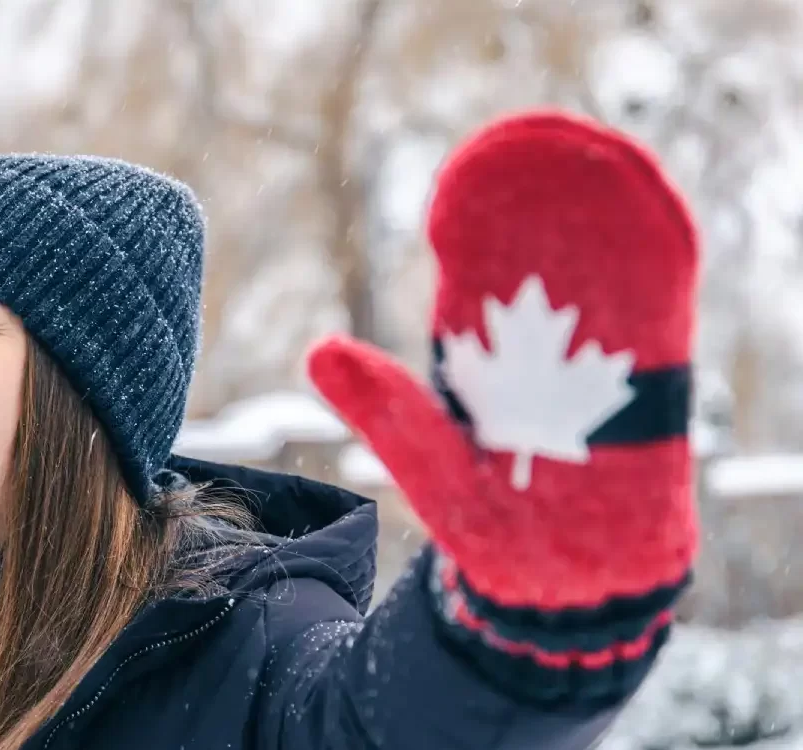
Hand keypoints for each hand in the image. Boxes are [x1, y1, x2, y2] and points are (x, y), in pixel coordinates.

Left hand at [307, 111, 699, 609]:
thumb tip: (319, 348)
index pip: (483, 271)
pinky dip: (656, 268)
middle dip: (547, 203)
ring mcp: (599, 365)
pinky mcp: (650, 385)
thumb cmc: (491, 523)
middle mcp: (542, 350)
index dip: (480, 220)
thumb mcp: (429, 462)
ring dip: (607, 222)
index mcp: (486, 357)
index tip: (469, 175)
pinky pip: (655, 318)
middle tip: (539, 149)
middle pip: (549, 259)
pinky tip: (654, 225)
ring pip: (605, 279)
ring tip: (600, 167)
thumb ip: (386, 407)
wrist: (565, 580)